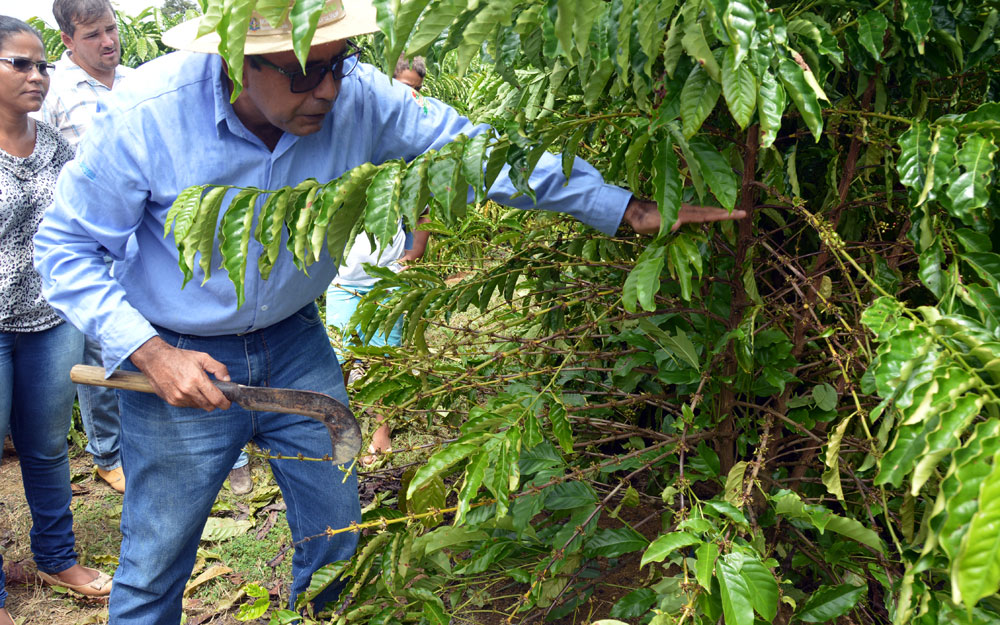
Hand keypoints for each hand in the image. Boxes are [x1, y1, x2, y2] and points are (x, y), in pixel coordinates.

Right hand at [129, 336, 231, 410]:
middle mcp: (187, 390)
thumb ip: (218, 368)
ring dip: (202, 401)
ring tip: (199, 389)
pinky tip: (188, 390)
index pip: (216, 399)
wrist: (155, 359)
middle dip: (215, 403)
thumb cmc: (179, 357)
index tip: (227, 403)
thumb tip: (227, 379)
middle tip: (215, 395)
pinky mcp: (171, 401)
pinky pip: (187, 405)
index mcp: (197, 379)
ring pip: (198, 406)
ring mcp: (178, 397)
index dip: (224, 404)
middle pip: (208, 406)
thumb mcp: (202, 357)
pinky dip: (191, 400)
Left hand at [623, 198, 746, 234]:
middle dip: (726, 212)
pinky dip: (708, 214)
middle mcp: (685, 211)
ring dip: (719, 213)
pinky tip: (712, 215)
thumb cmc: (642, 220)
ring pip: (705, 212)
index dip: (722, 215)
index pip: (706, 215)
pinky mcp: (680, 213)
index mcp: (682, 214)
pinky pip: (697, 214)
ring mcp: (683, 211)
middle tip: (744, 212)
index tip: (737, 213)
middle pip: (709, 212)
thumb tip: (677, 223)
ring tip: (734, 213)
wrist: (634, 212)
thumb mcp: (651, 225)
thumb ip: (663, 224)